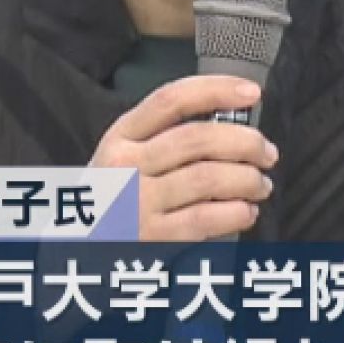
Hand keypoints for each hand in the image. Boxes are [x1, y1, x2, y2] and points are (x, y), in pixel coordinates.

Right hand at [89, 75, 278, 241]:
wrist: (77, 252)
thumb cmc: (113, 200)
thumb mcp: (123, 157)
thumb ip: (163, 137)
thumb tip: (230, 123)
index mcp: (121, 136)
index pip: (172, 99)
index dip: (216, 90)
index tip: (251, 92)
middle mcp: (126, 165)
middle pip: (198, 139)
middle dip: (245, 142)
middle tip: (266, 152)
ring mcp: (136, 202)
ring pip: (208, 177)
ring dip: (247, 179)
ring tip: (260, 185)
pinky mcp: (150, 237)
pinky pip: (205, 218)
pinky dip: (235, 213)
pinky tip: (245, 212)